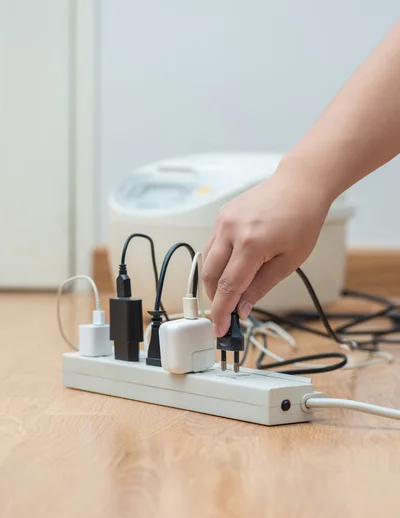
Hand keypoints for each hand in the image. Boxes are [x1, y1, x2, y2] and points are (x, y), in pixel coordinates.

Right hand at [202, 163, 331, 336]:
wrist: (300, 185)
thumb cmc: (302, 219)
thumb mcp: (289, 261)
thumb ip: (261, 286)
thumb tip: (242, 308)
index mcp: (251, 244)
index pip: (228, 287)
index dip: (221, 312)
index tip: (219, 330)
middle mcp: (231, 230)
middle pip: (210, 276)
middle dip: (215, 299)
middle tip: (226, 314)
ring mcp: (223, 221)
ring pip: (206, 261)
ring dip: (213, 282)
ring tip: (229, 294)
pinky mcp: (222, 216)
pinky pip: (211, 246)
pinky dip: (216, 263)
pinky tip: (230, 270)